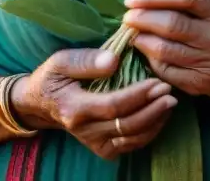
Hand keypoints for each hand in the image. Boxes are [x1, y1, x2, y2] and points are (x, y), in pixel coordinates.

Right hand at [11, 48, 176, 159]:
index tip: (156, 82)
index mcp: (74, 108)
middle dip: (152, 109)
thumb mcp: (61, 61)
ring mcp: (93, 142)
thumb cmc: (53, 77)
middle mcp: (84, 130)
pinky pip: (130, 145)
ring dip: (155, 121)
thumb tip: (114, 61)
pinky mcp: (101, 148)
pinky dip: (149, 132)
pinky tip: (160, 115)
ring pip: (132, 139)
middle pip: (126, 125)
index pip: (112, 106)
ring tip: (170, 102)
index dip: (137, 96)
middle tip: (169, 91)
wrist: (40, 104)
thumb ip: (86, 60)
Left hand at [123, 0, 209, 100]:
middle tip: (128, 17)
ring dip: (142, 40)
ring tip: (134, 34)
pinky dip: (152, 60)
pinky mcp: (203, 84)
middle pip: (171, 24)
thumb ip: (189, 2)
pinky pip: (168, 71)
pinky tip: (148, 52)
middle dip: (142, 19)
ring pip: (165, 50)